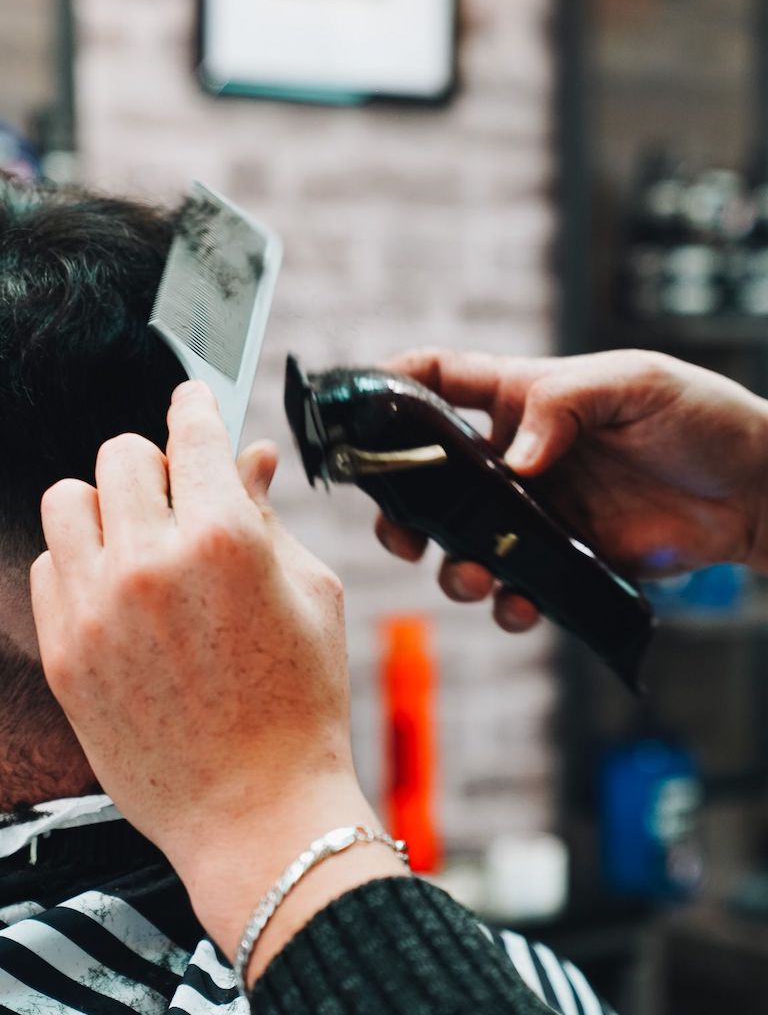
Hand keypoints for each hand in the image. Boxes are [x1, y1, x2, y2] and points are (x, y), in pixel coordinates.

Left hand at [31, 381, 405, 980]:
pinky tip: (117, 589)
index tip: (193, 401)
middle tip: (178, 493)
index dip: (196, 405)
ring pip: (67, 498)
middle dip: (154, 460)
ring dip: (105, 503)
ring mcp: (97, 606)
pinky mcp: (65, 650)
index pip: (193, 431)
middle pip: (120, 453)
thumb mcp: (310, 594)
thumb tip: (251, 457)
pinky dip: (79, 560)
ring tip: (138, 538)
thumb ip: (268, 514)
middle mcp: (150, 560)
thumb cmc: (302, 702)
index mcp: (224, 537)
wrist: (257, 808)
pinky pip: (47, 565)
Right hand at [376, 348, 767, 631]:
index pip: (438, 378)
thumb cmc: (700, 417)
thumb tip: (514, 460)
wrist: (754, 490)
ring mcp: (537, 512)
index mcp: (523, 398)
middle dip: (402, 507)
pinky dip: (508, 605)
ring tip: (474, 575)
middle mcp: (517, 456)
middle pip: (430, 476)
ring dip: (452, 566)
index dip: (391, 386)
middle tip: (403, 533)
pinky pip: (516, 588)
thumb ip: (564, 405)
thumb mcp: (634, 384)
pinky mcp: (563, 560)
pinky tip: (524, 604)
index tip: (359, 415)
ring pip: (463, 542)